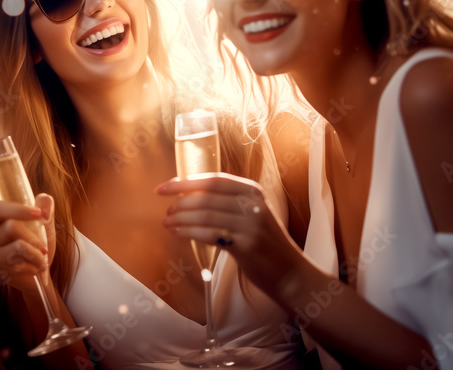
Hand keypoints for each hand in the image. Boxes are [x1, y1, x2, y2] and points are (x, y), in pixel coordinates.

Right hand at [0, 193, 54, 291]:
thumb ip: (45, 209)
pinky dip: (36, 264)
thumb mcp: (44, 225)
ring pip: (18, 246)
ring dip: (37, 253)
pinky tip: (36, 268)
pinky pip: (22, 263)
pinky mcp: (0, 270)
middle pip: (10, 227)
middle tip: (44, 246)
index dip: (15, 209)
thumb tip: (45, 201)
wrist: (38, 274)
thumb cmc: (37, 245)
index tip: (38, 213)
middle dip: (34, 237)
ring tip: (42, 258)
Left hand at [156, 173, 302, 293]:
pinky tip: (177, 233)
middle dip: (180, 202)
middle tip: (166, 210)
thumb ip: (225, 202)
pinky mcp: (247, 245)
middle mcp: (254, 204)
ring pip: (205, 215)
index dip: (185, 182)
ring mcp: (252, 224)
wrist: (290, 272)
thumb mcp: (250, 214)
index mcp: (253, 191)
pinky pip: (209, 235)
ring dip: (181, 218)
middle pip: (207, 197)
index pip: (214, 180)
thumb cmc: (263, 242)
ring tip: (167, 222)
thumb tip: (185, 190)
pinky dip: (188, 232)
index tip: (162, 188)